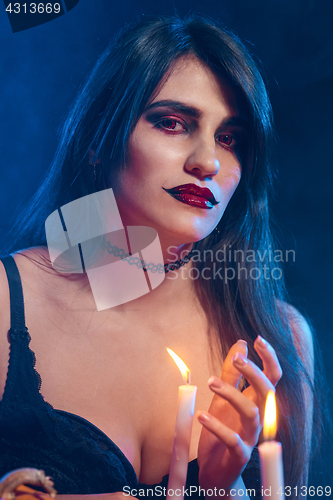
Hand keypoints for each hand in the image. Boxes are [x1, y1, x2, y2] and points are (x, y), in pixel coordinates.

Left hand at [197, 336, 281, 491]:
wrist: (216, 471)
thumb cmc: (222, 430)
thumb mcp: (222, 397)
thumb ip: (231, 373)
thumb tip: (241, 343)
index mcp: (256, 401)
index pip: (272, 377)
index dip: (269, 358)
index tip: (257, 339)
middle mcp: (258, 417)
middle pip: (267, 391)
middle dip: (254, 372)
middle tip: (236, 358)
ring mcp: (250, 436)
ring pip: (252, 412)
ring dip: (231, 394)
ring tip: (210, 381)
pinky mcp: (238, 455)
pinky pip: (233, 440)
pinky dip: (217, 426)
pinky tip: (201, 416)